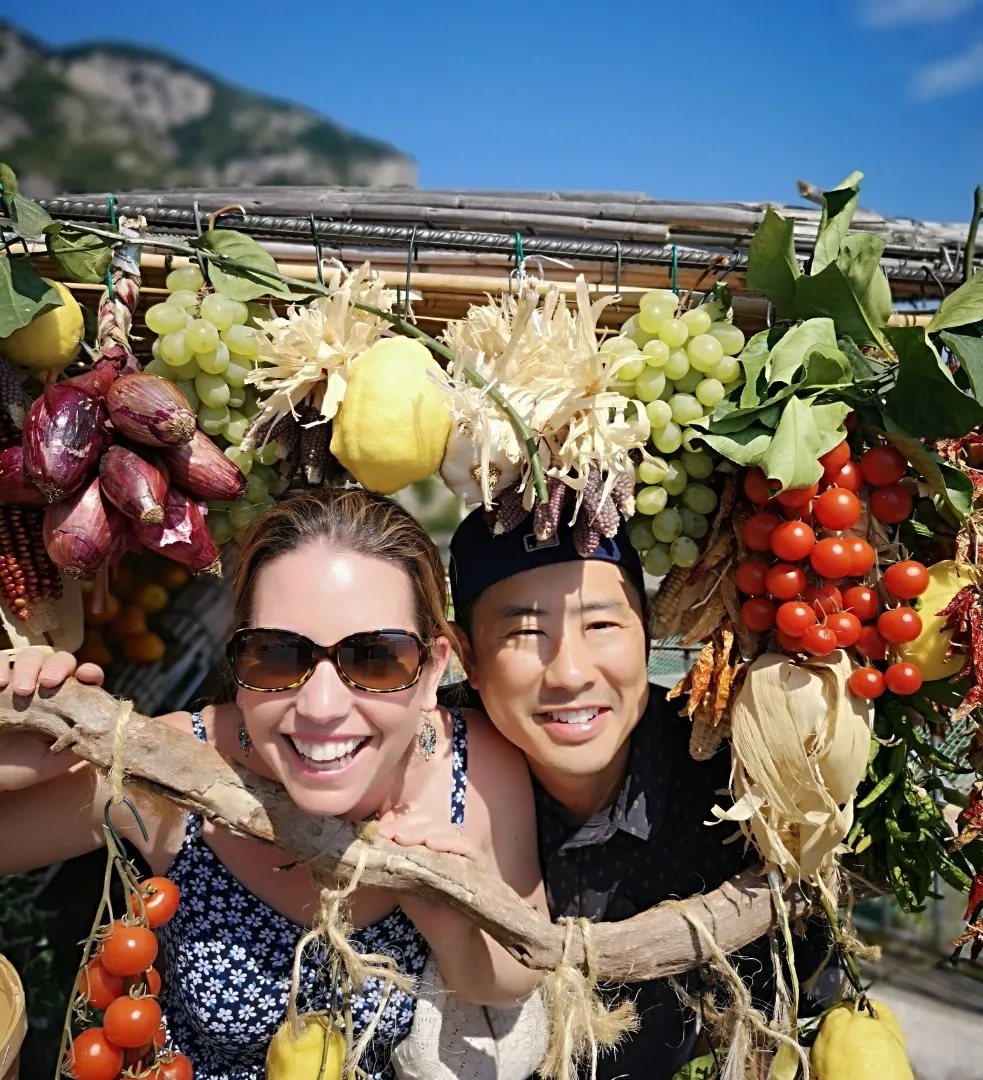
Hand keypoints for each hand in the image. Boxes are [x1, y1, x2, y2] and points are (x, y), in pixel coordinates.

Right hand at [0, 647, 104, 790]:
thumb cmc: (25, 766)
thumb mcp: (56, 760)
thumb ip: (77, 744)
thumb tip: (101, 732)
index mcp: (68, 701)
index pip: (86, 677)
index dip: (90, 672)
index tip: (88, 675)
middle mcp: (46, 686)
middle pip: (59, 660)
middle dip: (57, 666)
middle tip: (47, 683)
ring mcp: (20, 681)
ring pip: (31, 656)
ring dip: (28, 668)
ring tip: (21, 691)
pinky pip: (0, 660)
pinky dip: (0, 665)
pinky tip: (0, 683)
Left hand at [376, 806, 486, 942]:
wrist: (443, 934)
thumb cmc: (421, 905)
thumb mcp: (400, 877)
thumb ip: (391, 855)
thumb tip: (372, 836)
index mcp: (430, 838)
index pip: (417, 815)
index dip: (398, 818)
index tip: (378, 829)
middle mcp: (447, 839)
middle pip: (428, 819)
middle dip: (403, 824)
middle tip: (385, 834)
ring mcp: (464, 849)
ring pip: (444, 829)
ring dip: (420, 831)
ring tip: (401, 838)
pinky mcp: (477, 862)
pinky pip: (463, 846)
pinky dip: (446, 842)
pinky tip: (430, 844)